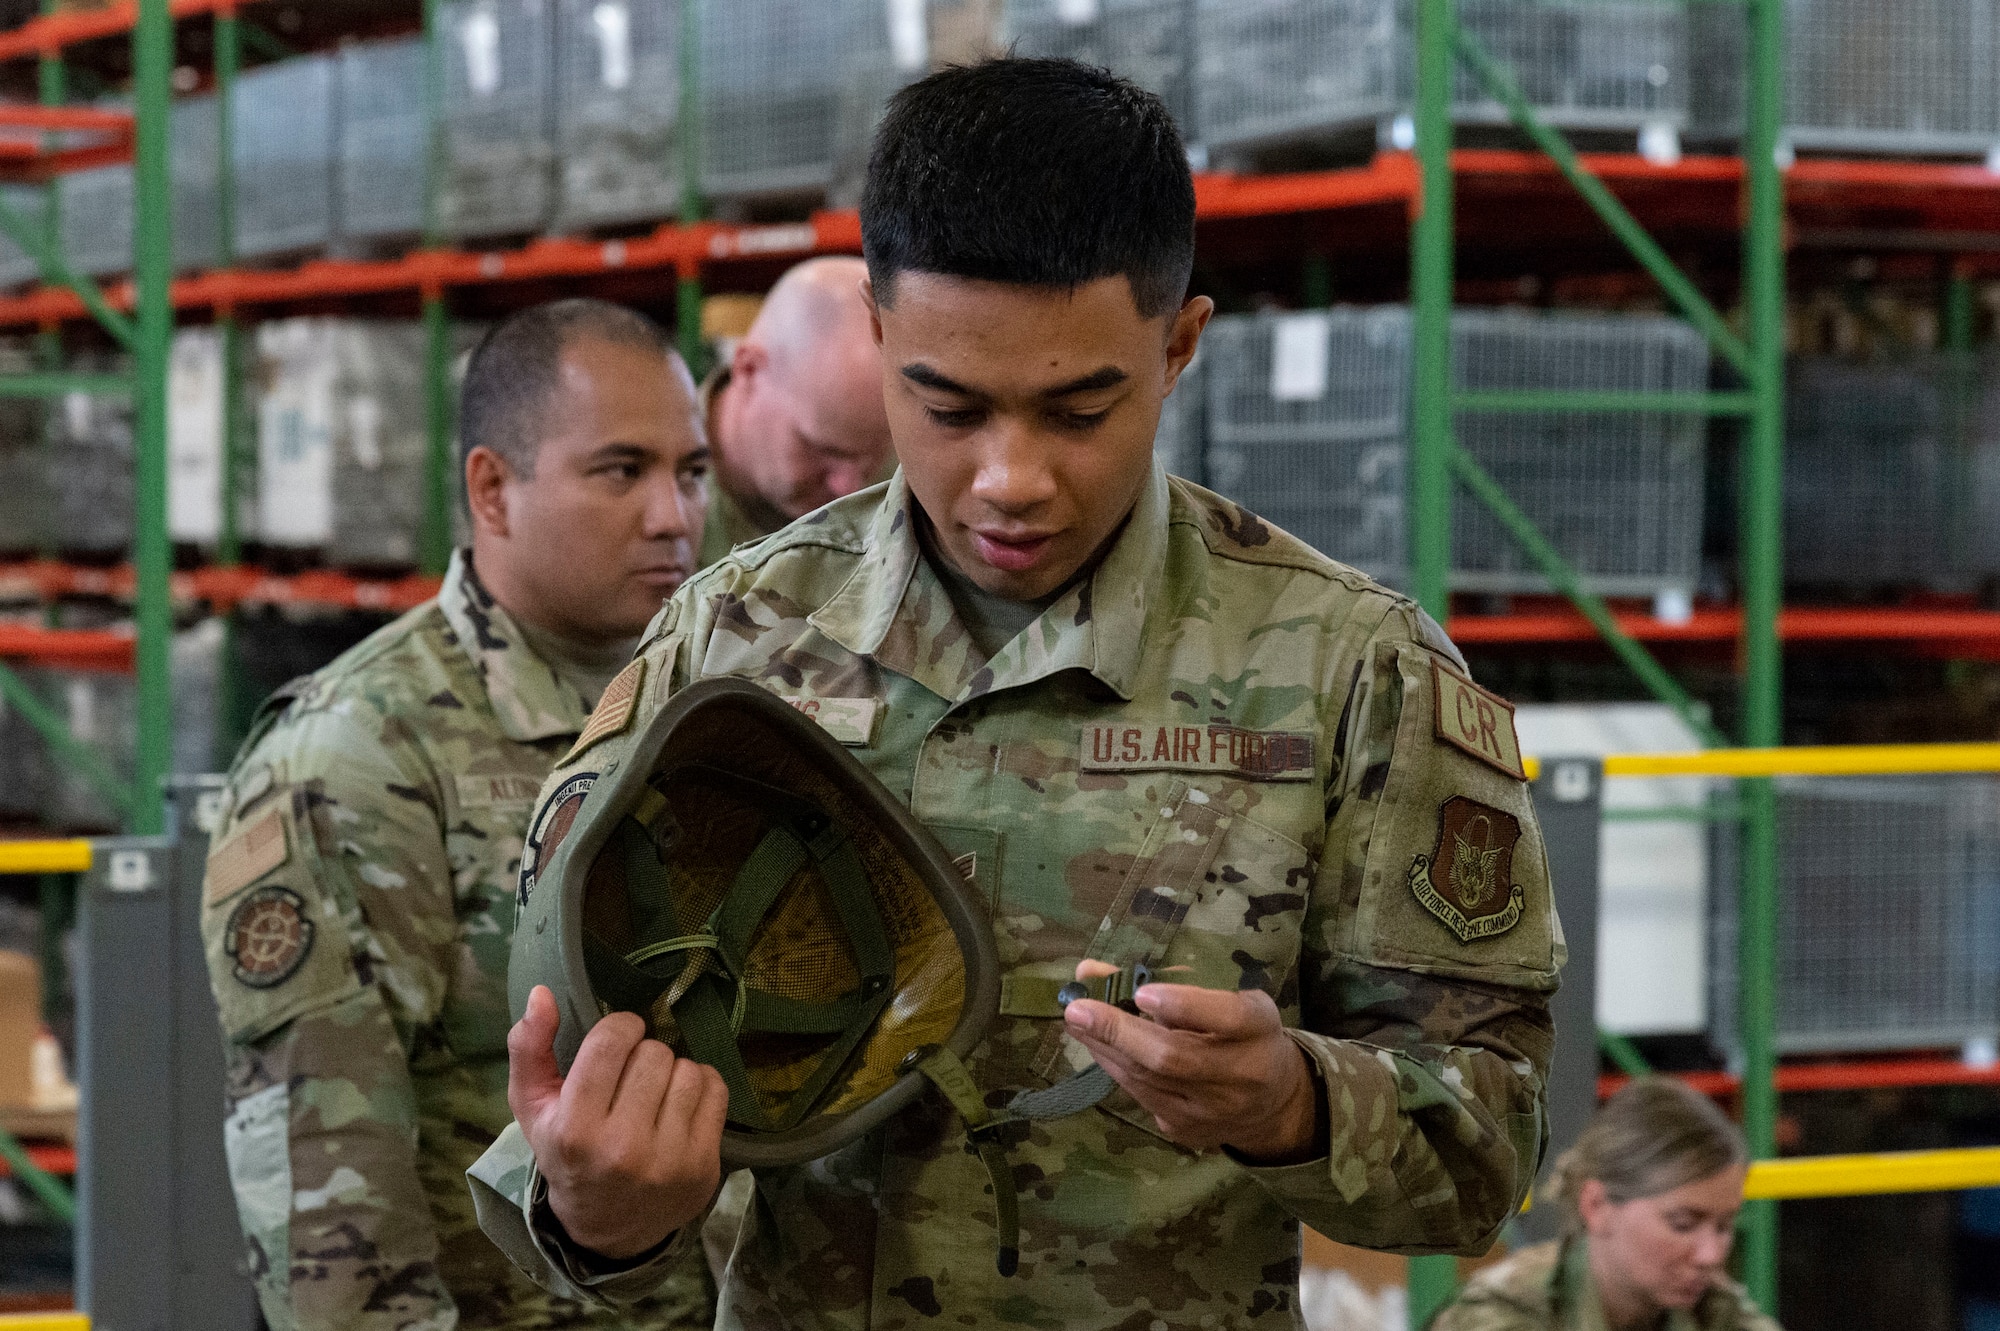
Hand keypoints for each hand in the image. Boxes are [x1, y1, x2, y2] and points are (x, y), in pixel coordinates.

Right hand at [507, 985, 728, 1259]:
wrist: (606, 1227)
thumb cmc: (567, 1154)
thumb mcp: (533, 1107)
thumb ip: (528, 1048)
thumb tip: (542, 993)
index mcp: (575, 1129)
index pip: (612, 1041)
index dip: (619, 1029)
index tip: (617, 1041)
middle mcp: (622, 1147)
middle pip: (655, 1052)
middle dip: (644, 1055)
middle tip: (632, 1078)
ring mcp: (668, 1160)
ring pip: (688, 1069)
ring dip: (674, 1072)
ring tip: (655, 1093)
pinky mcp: (703, 1166)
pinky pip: (717, 1091)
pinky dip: (702, 1088)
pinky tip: (680, 1107)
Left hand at [1061, 961, 1323, 1163]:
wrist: (1271, 1105)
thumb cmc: (1242, 1035)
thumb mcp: (1225, 998)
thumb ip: (1167, 981)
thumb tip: (1091, 971)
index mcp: (1259, 1029)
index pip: (1228, 1018)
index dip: (1185, 1006)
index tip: (1144, 993)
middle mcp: (1242, 1075)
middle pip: (1175, 1058)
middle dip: (1120, 1032)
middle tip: (1078, 1009)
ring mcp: (1213, 1111)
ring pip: (1148, 1080)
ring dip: (1106, 1047)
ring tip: (1076, 1020)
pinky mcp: (1187, 1130)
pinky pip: (1142, 1096)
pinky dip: (1115, 1066)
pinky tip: (1096, 1045)